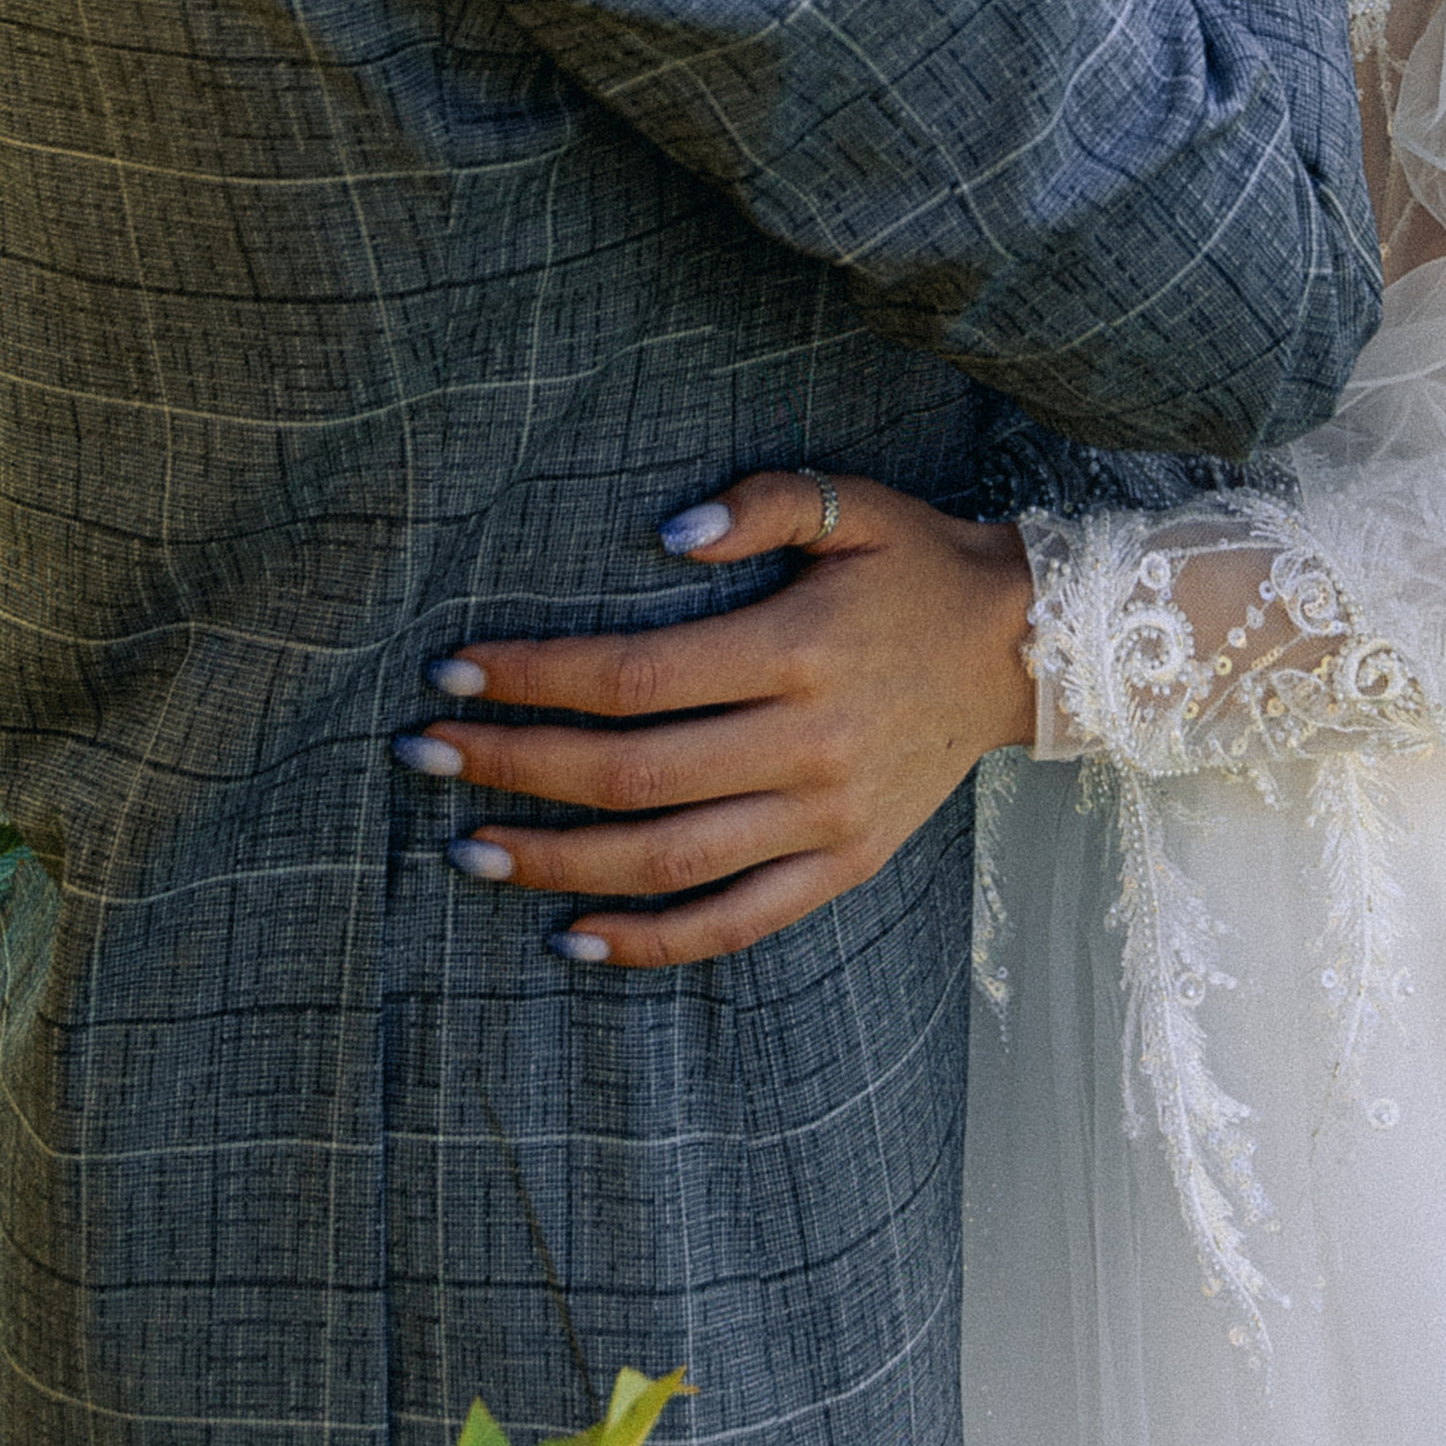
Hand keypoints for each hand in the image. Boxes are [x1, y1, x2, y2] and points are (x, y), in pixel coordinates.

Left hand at [406, 473, 1035, 968]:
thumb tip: (665, 533)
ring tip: (470, 849)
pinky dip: (653, 942)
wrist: (1022, 649)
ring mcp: (826, 819)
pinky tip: (575, 937)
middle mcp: (807, 745)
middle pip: (632, 774)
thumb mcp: (851, 503)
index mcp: (796, 651)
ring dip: (559, 863)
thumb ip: (760, 504)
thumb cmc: (916, 564)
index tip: (453, 673)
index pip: (636, 676)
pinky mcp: (844, 867)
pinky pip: (737, 921)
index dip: (536, 678)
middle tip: (422, 756)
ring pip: (671, 860)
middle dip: (515, 767)